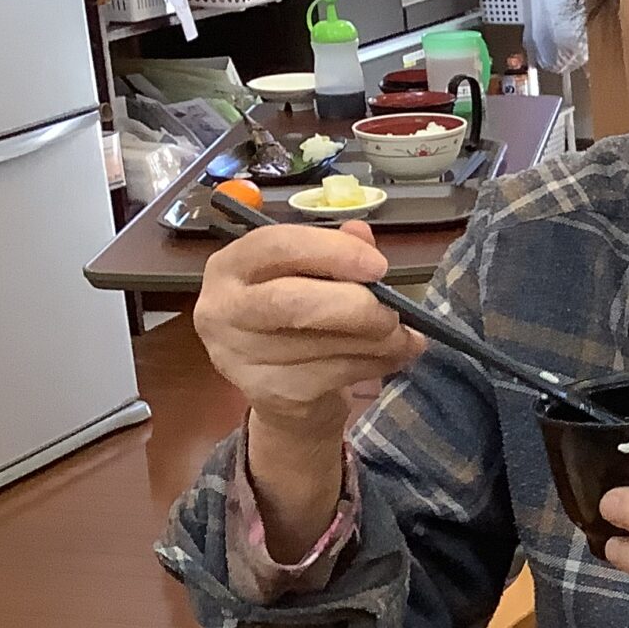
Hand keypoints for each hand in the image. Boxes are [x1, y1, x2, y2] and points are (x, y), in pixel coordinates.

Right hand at [194, 220, 423, 437]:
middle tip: (393, 311)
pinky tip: (394, 355)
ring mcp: (242, 357)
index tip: (378, 265)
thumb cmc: (295, 316)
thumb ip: (334, 249)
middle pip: (292, 303)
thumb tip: (362, 235)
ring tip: (404, 336)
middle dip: (356, 305)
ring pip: (322, 345)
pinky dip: (378, 363)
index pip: (275, 246)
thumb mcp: (309, 274)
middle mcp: (224, 310)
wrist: (279, 388)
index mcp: (230, 266)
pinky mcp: (272, 392)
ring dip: (379, 340)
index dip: (332, 252)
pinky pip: (337, 374)